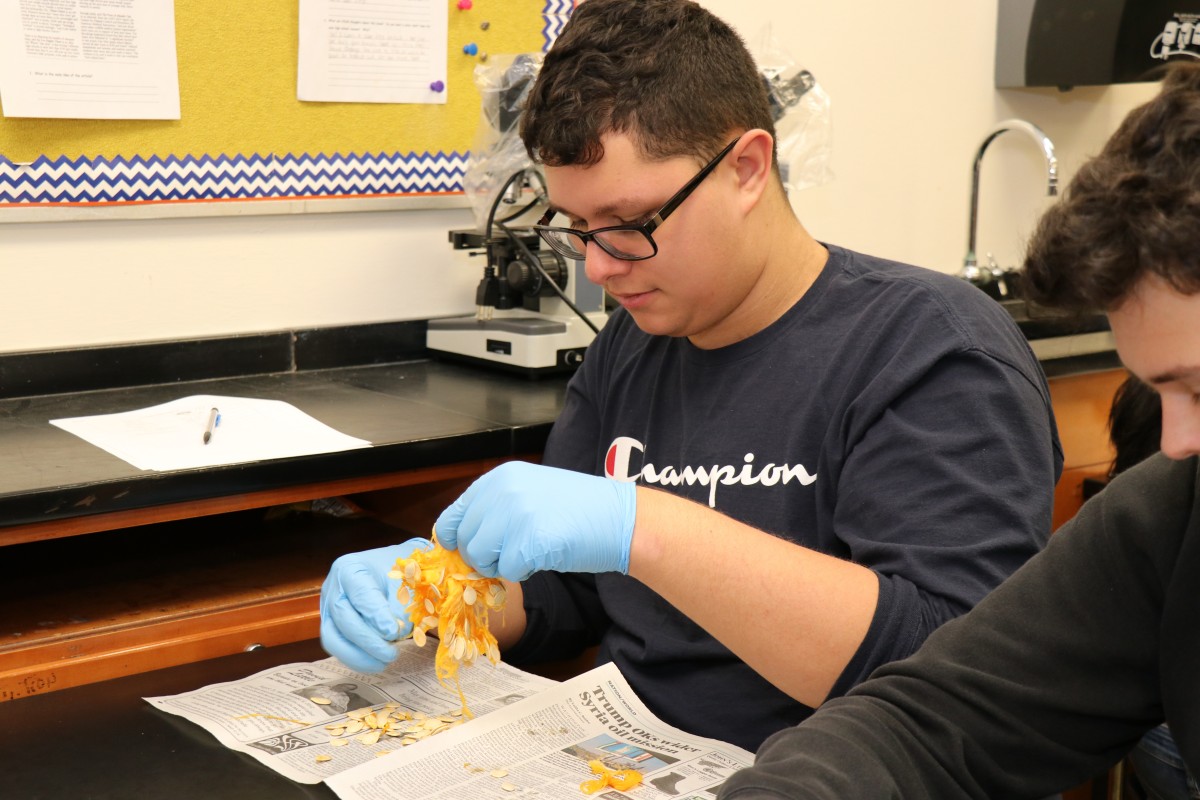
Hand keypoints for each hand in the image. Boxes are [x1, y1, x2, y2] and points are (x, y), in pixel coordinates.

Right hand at [319, 539, 431, 672]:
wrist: (387, 568)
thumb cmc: (396, 570)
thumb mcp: (404, 576)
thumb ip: (400, 602)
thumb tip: (394, 633)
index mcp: (350, 568)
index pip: (360, 594)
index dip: (376, 615)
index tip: (393, 632)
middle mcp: (333, 588)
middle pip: (343, 618)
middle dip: (368, 642)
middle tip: (392, 654)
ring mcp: (327, 608)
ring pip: (333, 638)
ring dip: (359, 656)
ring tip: (384, 662)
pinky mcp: (331, 626)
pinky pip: (337, 647)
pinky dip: (356, 659)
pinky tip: (376, 663)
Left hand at [434, 461, 636, 581]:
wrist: (616, 518)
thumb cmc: (575, 508)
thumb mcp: (528, 493)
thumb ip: (495, 508)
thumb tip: (457, 539)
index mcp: (500, 477)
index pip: (454, 514)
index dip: (455, 537)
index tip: (462, 550)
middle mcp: (502, 491)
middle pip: (465, 539)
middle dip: (481, 556)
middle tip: (507, 556)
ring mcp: (515, 514)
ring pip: (480, 557)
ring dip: (499, 565)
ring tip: (526, 554)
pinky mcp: (528, 540)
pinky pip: (507, 571)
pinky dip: (522, 572)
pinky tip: (541, 558)